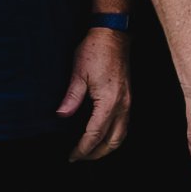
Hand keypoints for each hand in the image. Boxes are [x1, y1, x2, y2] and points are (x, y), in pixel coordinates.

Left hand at [60, 26, 130, 160]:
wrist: (113, 34)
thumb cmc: (95, 50)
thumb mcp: (79, 72)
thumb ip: (72, 97)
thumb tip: (62, 115)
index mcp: (109, 102)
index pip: (95, 135)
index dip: (82, 148)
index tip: (72, 156)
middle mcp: (122, 106)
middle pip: (112, 141)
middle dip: (96, 154)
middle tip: (79, 158)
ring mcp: (128, 103)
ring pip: (121, 136)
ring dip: (107, 148)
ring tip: (91, 152)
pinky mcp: (128, 98)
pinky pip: (125, 126)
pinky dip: (114, 137)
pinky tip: (104, 137)